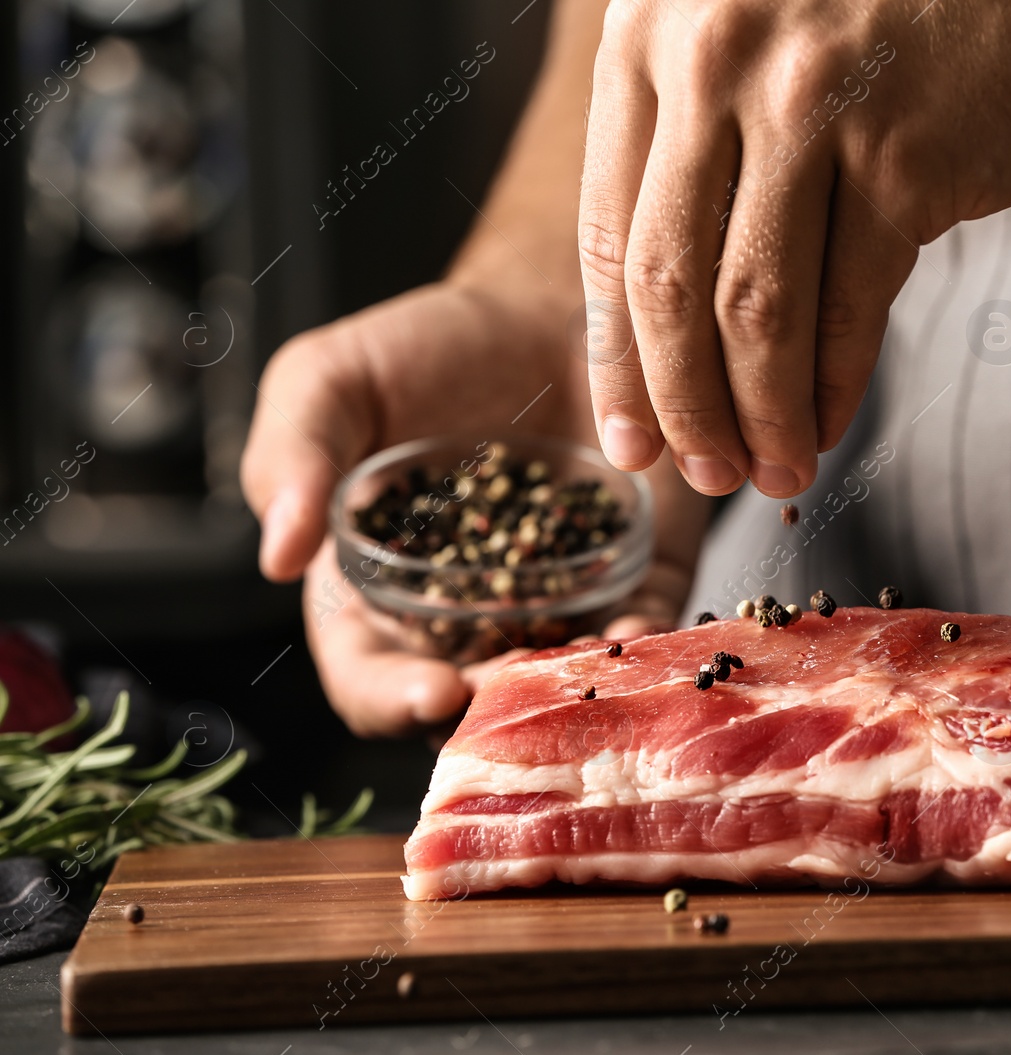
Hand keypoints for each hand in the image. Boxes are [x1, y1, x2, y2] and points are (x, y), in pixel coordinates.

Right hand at [241, 280, 708, 735]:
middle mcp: (471, 622)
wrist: (536, 309)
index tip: (432, 691)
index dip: (391, 699)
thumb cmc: (421, 352)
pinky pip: (650, 630)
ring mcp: (559, 608)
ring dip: (573, 691)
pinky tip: (648, 632)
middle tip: (517, 680)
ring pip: (565, 685)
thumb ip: (293, 458)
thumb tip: (278, 558)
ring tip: (585, 663)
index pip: (371, 679)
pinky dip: (652, 644)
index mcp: (379, 597)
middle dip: (493, 709)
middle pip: (473, 703)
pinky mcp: (638, 577)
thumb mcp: (329, 382)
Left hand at [578, 0, 1010, 496]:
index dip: (617, 359)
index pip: (610, 235)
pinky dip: (836, 386)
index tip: (629, 438)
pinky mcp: (904, 156)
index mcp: (649, 38)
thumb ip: (690, 162)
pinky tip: (827, 426)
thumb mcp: (747, 56)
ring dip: (760, 417)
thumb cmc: (883, 31)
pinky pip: (852, 308)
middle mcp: (715, 61)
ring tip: (772, 473)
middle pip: (668, 284)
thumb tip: (651, 350)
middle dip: (681, 407)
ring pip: (757, 311)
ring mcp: (813, 104)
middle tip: (703, 474)